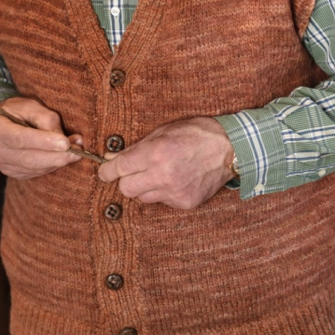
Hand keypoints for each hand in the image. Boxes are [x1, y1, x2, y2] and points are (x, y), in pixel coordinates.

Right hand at [0, 96, 83, 178]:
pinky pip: (37, 173)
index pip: (20, 138)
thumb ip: (45, 119)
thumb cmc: (16, 111)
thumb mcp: (29, 105)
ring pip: (35, 168)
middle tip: (78, 152)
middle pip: (29, 159)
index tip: (65, 143)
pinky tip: (63, 157)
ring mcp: (4, 166)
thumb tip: (65, 140)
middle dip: (57, 157)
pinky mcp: (14, 174)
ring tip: (76, 151)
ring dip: (58, 161)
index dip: (44, 142)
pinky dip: (52, 165)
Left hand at [97, 117, 234, 208]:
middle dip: (127, 180)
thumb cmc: (196, 134)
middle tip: (135, 172)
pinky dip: (165, 192)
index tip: (104, 172)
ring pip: (143, 198)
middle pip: (126, 189)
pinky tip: (178, 179)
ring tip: (161, 173)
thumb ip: (136, 147)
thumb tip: (112, 158)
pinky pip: (163, 201)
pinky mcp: (185, 203)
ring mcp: (174, 192)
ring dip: (146, 187)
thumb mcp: (163, 131)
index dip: (107, 171)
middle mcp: (162, 175)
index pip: (119, 169)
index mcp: (155, 153)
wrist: (229, 148)